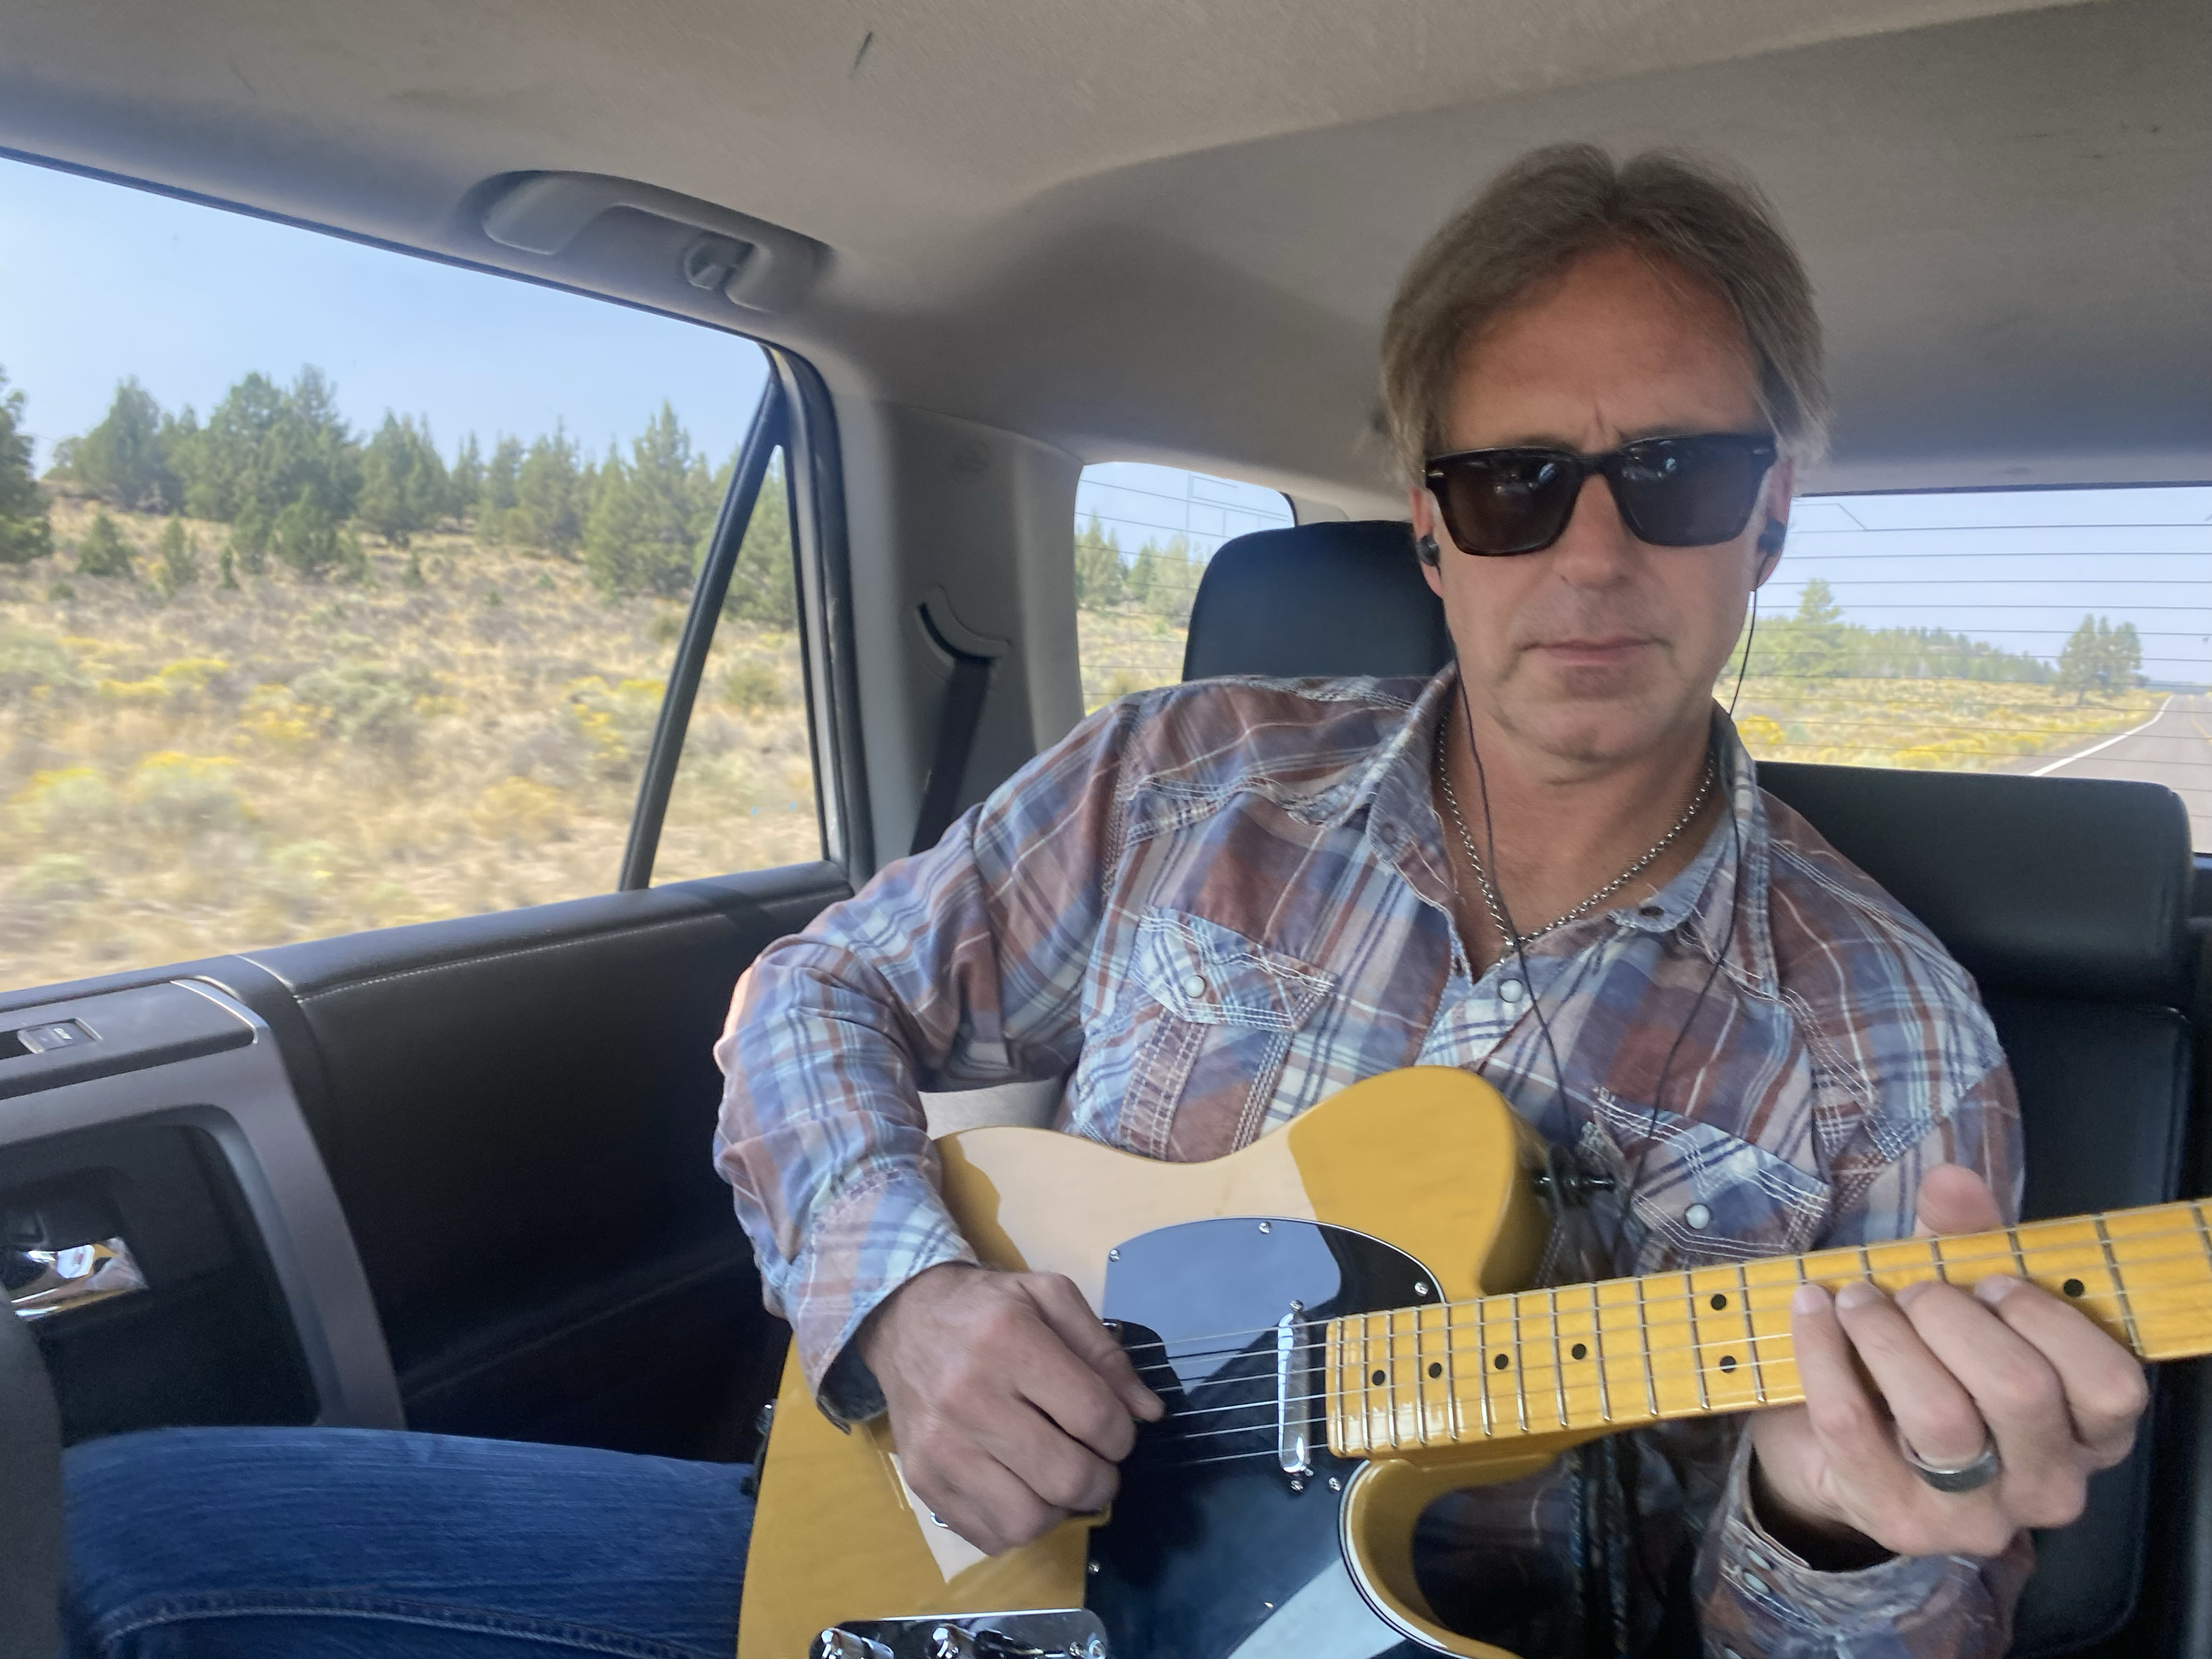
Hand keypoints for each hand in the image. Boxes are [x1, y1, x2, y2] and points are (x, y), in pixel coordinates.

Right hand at [856, 1262, 1163, 1554]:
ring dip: (1059, 1510)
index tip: (1115, 1432)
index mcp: (1009, 1342)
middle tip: (1097, 1465)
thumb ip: (1105, 1352)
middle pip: (1066, 1477)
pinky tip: (1020, 1489)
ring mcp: (941, 1446)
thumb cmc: (987, 1308)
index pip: (1093, 1417)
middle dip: (1102, 1481)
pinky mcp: (921, 1479)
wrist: (902, 1319)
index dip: (1122, 1436)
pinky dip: (1018, 1525)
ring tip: (1057, 1479)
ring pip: (1028, 1520)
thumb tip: (1148, 1412)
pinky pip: (989, 1535)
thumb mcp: (1051, 1299)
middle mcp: (970, 1398)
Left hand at [1749, 1164, 2148, 1563]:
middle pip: (2021, 1392)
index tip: (1993, 1281)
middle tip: (1912, 1290)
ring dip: (1886, 1334)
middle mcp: (2047, 1486)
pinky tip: (1809, 1311)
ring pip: (1940, 1416)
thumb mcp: (1957, 1296)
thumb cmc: (1924, 1361)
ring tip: (1855, 1299)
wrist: (1835, 1448)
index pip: (2110, 1385)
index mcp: (2087, 1431)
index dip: (2047, 1319)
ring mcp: (1973, 1516)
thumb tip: (1953, 1180)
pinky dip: (1822, 1353)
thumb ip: (1966, 1239)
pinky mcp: (1894, 1521)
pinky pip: (1851, 1426)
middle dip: (1953, 1317)